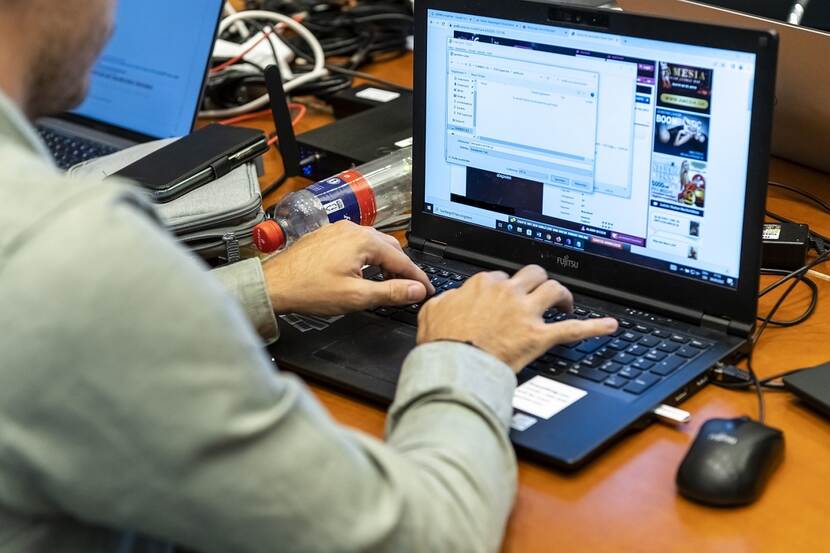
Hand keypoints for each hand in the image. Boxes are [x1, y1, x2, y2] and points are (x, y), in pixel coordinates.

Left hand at [262, 220, 433, 315]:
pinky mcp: (327, 236)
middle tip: (409, 288)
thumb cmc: (308, 289)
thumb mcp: (356, 296)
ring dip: (384, 262)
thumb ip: (391, 292)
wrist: (274, 285)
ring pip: (373, 244)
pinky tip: (364, 272)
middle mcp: (352, 229)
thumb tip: (415, 290)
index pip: (402, 259)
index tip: (426, 289)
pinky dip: (367, 257)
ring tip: (387, 282)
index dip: (417, 277)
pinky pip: (357, 243)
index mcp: (363, 241)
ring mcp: (338, 230)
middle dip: (402, 268)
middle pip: (390, 247)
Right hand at [416, 265, 617, 371]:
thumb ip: (445, 299)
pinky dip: (594, 327)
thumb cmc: (442, 343)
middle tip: (539, 292)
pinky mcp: (539, 337)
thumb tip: (449, 298)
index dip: (504, 288)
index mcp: (483, 285)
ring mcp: (526, 313)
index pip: (499, 277)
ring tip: (565, 304)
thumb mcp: (432, 312)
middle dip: (538, 280)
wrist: (454, 365)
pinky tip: (610, 326)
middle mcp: (508, 293)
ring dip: (562, 295)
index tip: (504, 298)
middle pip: (532, 274)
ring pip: (554, 289)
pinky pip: (573, 329)